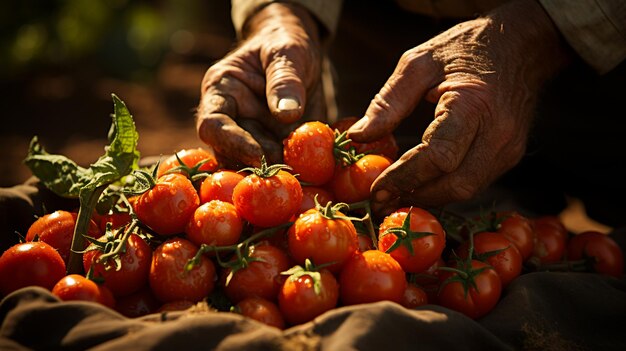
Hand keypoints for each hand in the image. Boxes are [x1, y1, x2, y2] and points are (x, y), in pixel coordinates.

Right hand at [196, 3, 324, 166]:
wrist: (300, 54)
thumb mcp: (288, 52)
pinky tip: (311, 171)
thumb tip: (287, 113)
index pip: (212, 125)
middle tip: (289, 168)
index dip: (233, 143)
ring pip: (250, 166)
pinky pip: (277, 166)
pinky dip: (292, 171)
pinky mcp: (271, 148)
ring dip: (274, 171)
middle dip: (258, 164)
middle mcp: (230, 119)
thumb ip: (284, 79)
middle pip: (229, 154)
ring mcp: (250, 137)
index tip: (261, 155)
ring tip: (301, 168)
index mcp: (221, 92)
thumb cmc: (285, 45)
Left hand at [347, 0, 571, 214]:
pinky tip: (420, 182)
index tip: (376, 190)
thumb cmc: (465, 49)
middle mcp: (499, 133)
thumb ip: (388, 102)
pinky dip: (445, 187)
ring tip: (396, 193)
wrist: (521, 46)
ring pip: (466, 190)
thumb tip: (357, 137)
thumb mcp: (419, 63)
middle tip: (382, 200)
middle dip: (415, 195)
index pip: (438, 157)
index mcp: (475, 105)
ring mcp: (510, 148)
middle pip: (455, 185)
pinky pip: (475, 182)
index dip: (404, 178)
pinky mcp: (511, 156)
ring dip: (429, 197)